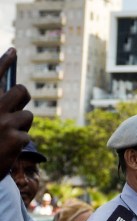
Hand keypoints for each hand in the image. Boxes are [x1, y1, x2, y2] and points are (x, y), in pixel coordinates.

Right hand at [0, 48, 32, 176]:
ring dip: (20, 125)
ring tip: (4, 136)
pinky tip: (5, 150)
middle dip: (21, 100)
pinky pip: (26, 135)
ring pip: (27, 115)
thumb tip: (12, 91)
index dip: (4, 61)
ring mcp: (4, 122)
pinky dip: (18, 142)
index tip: (13, 51)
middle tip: (14, 109)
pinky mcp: (17, 138)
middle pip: (21, 92)